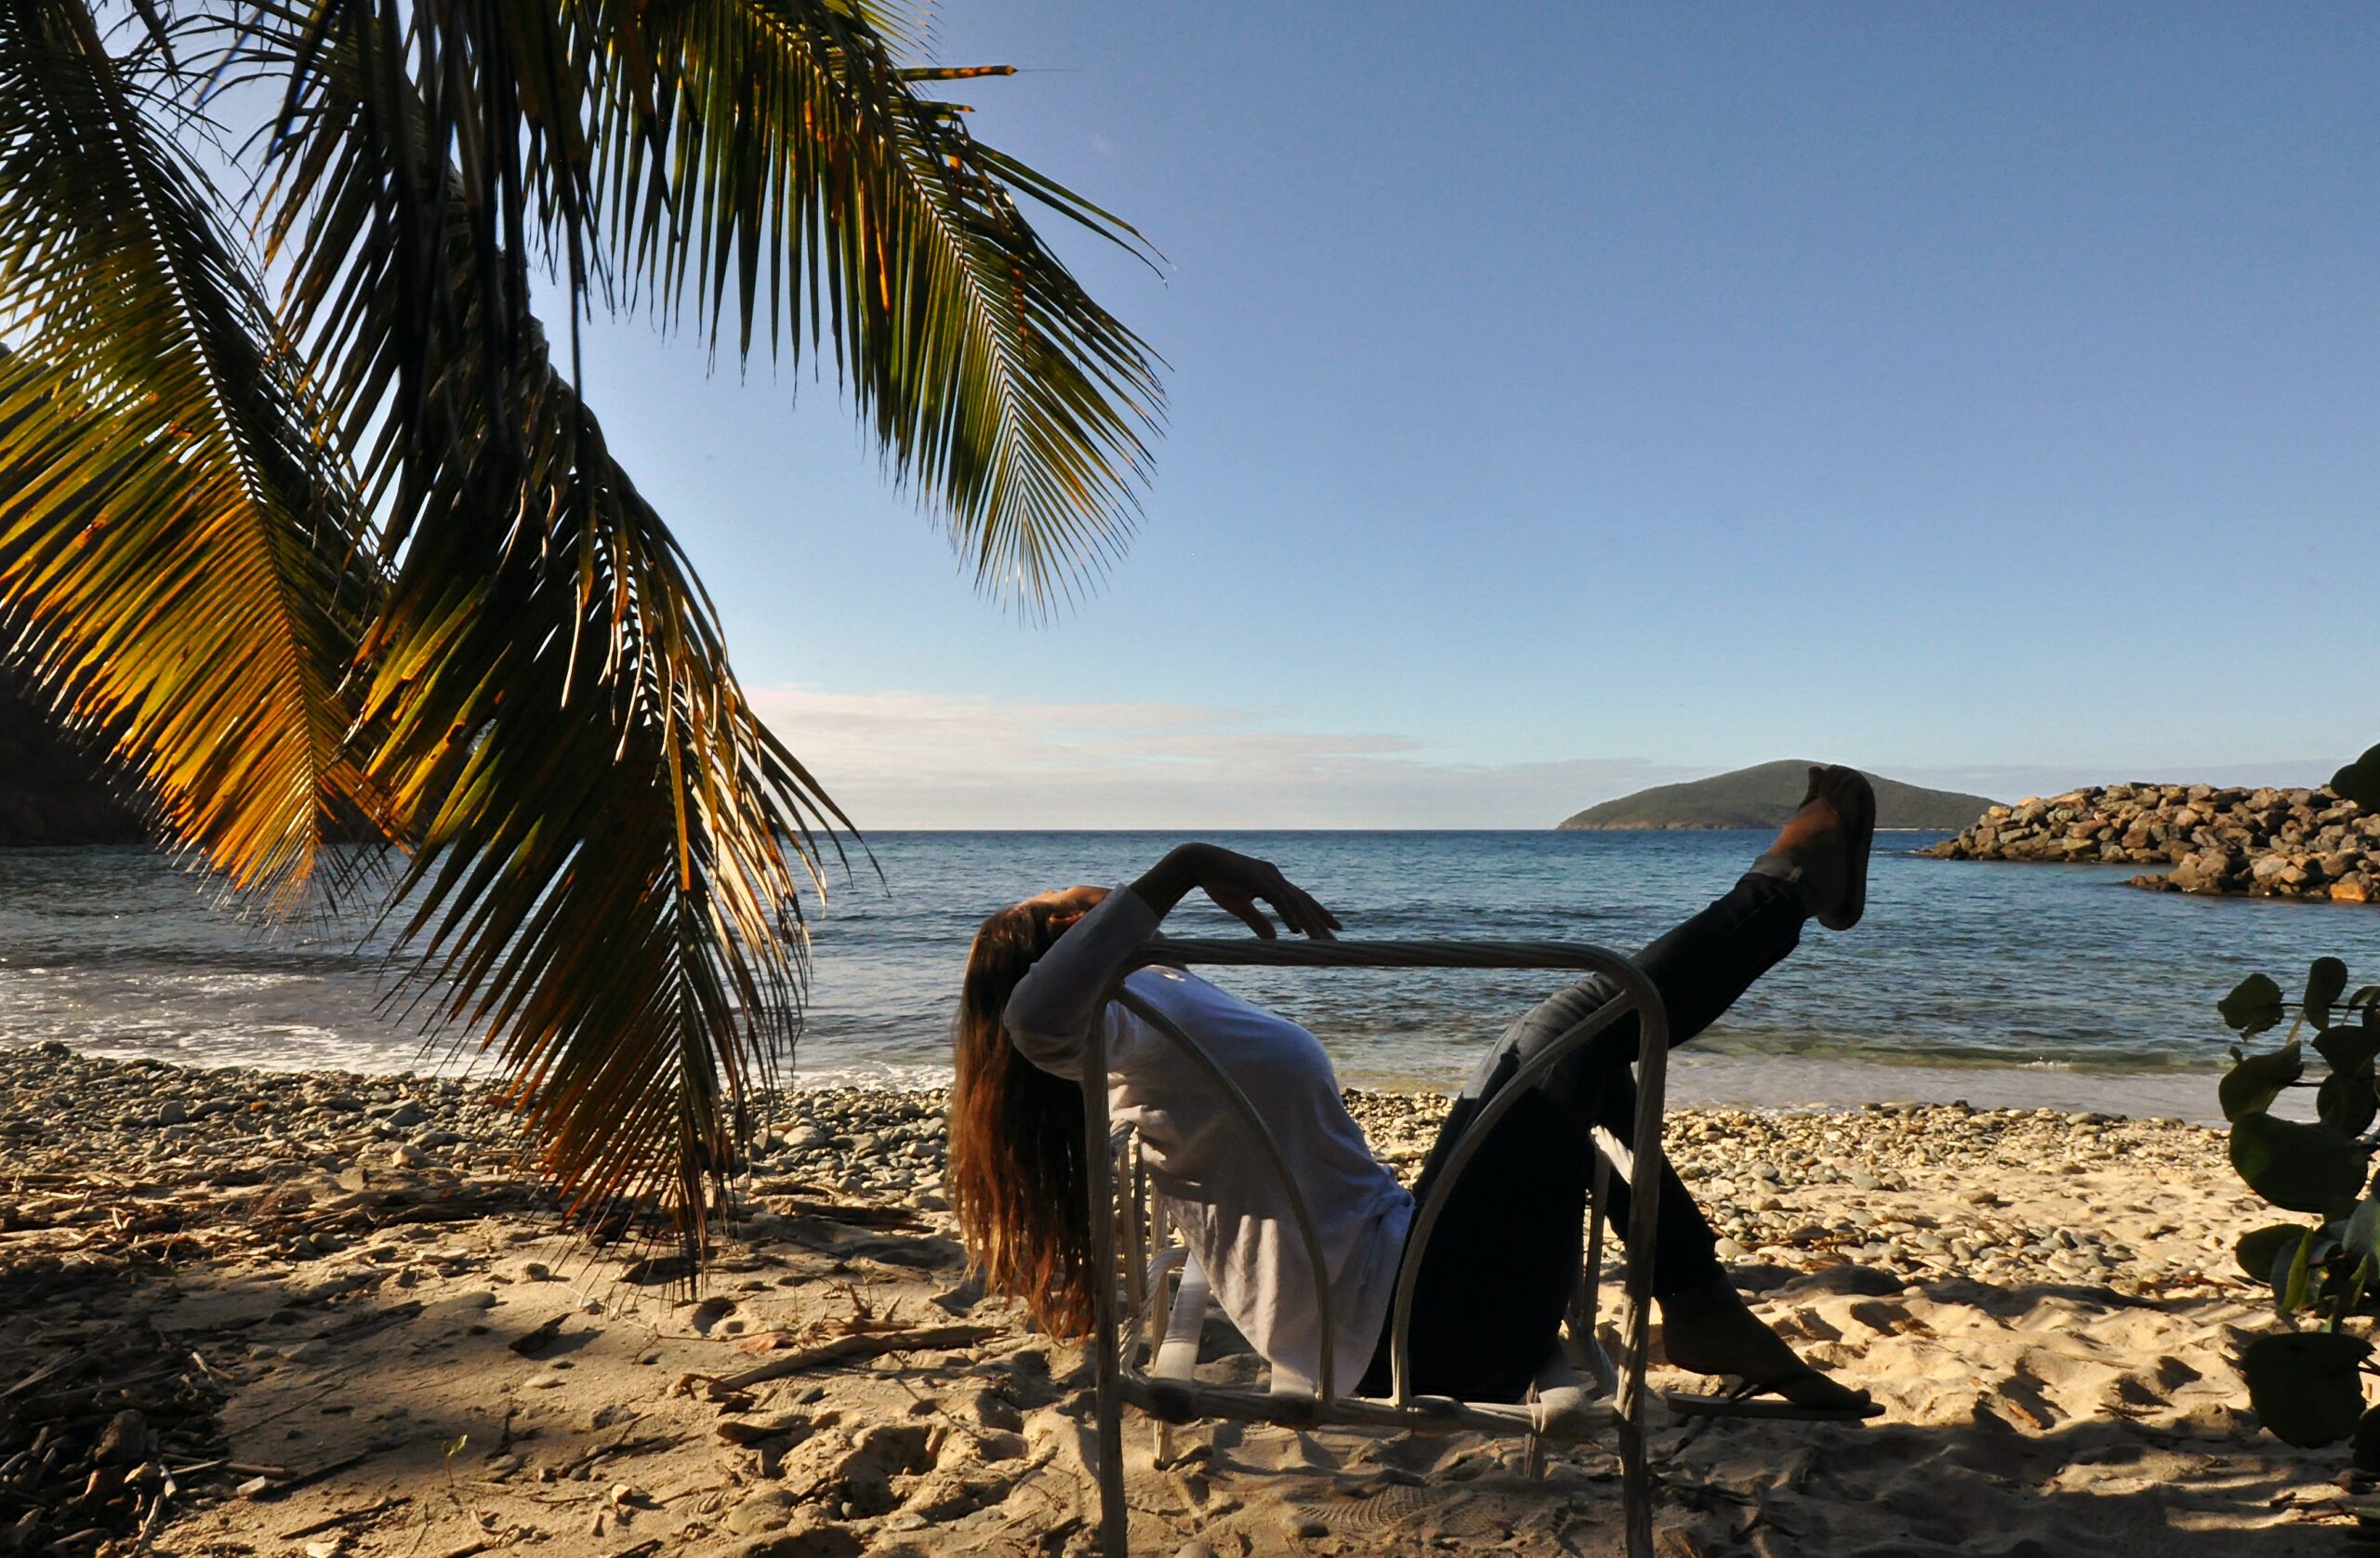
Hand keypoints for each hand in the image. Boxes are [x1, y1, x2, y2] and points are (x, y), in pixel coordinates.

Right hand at [1188, 845, 1341, 940]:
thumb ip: (1258, 922)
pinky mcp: (1257, 879)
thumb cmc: (1217, 882)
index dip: (1318, 914)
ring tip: (1321, 941)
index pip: (1301, 900)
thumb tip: (1275, 939)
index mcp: (1273, 882)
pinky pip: (1278, 900)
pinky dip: (1288, 915)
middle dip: (1321, 920)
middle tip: (1337, 939)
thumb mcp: (1240, 907)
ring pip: (1295, 902)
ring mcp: (1268, 876)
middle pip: (1304, 901)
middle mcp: (1275, 876)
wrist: (1197, 863)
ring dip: (1309, 922)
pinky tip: (1296, 931)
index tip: (1333, 929)